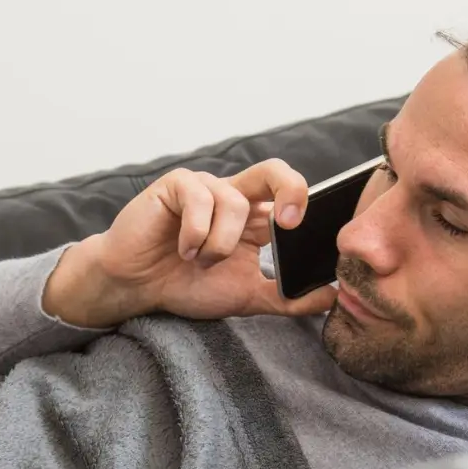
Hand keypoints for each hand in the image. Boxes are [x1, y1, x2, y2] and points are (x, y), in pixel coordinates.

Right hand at [44, 160, 339, 326]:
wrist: (136, 288)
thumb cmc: (185, 285)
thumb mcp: (244, 297)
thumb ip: (285, 298)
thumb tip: (332, 298)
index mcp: (251, 217)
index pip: (288, 196)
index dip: (303, 205)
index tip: (304, 232)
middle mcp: (231, 196)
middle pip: (273, 170)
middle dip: (290, 188)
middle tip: (290, 222)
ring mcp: (203, 188)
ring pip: (234, 202)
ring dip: (221, 243)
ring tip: (200, 261)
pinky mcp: (174, 186)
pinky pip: (199, 199)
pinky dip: (196, 233)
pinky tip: (182, 250)